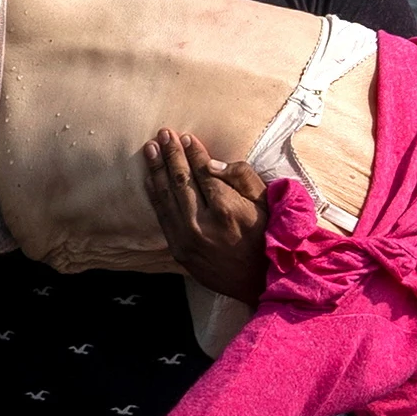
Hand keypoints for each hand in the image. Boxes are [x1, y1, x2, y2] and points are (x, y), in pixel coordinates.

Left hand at [138, 128, 270, 303]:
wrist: (259, 282)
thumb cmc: (266, 236)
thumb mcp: (265, 203)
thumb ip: (241, 177)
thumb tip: (211, 163)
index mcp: (227, 209)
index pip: (203, 172)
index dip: (194, 152)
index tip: (186, 137)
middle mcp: (202, 224)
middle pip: (180, 180)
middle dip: (171, 154)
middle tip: (163, 133)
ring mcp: (187, 239)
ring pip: (166, 197)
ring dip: (156, 169)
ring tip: (150, 149)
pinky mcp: (179, 251)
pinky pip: (162, 217)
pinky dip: (155, 195)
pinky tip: (150, 178)